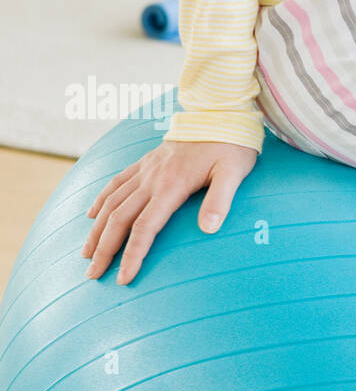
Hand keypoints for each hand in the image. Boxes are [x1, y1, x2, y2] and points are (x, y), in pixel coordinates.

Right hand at [82, 139, 257, 284]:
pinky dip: (100, 201)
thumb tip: (208, 229)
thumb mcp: (234, 173)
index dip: (132, 255)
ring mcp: (145, 170)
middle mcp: (151, 179)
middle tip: (92, 275)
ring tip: (86, 254)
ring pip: (111, 203)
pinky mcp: (145, 162)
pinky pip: (115, 183)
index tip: (123, 278)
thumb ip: (220, 200)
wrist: (219, 112)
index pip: (145, 228)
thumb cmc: (231, 145)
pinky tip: (90, 216)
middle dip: (104, 249)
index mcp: (171, 186)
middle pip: (119, 219)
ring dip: (96, 230)